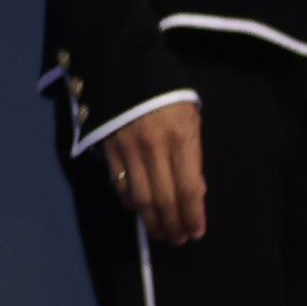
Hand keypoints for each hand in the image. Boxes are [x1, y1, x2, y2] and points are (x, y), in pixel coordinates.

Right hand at [101, 102, 204, 246]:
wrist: (126, 66)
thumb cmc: (166, 93)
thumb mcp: (190, 117)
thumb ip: (193, 153)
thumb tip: (195, 190)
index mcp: (180, 138)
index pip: (189, 188)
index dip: (193, 215)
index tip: (196, 232)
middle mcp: (154, 148)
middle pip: (165, 198)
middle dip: (173, 224)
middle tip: (177, 239)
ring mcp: (129, 150)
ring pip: (141, 197)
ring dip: (152, 220)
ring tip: (160, 232)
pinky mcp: (110, 149)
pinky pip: (120, 184)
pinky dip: (130, 202)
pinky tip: (138, 210)